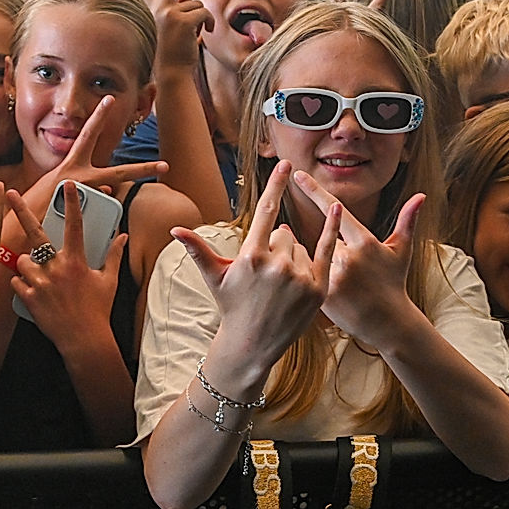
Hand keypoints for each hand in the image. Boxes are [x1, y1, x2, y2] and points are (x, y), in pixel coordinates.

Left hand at [7, 182, 127, 352]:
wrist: (84, 340)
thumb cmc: (98, 310)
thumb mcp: (109, 281)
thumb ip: (114, 256)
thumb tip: (122, 236)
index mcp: (76, 261)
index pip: (74, 225)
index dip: (71, 202)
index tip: (67, 183)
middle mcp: (57, 268)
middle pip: (36, 233)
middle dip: (22, 211)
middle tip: (12, 194)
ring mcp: (41, 283)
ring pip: (22, 260)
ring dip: (26, 263)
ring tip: (37, 273)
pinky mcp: (29, 298)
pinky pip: (16, 282)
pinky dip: (21, 283)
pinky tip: (31, 290)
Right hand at [118, 0, 213, 68]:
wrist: (171, 73)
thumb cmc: (173, 52)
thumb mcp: (175, 26)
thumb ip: (179, 6)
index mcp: (154, 8)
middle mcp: (160, 7)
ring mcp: (171, 12)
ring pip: (197, 4)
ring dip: (201, 19)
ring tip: (193, 36)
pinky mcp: (184, 20)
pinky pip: (204, 13)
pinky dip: (208, 25)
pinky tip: (200, 38)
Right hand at [176, 161, 339, 370]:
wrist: (252, 344)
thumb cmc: (231, 307)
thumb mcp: (215, 277)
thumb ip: (198, 250)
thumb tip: (174, 230)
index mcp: (251, 256)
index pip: (266, 212)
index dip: (275, 185)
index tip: (284, 163)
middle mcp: (276, 265)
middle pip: (284, 234)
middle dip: (277, 246)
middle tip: (267, 274)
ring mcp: (298, 277)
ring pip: (300, 246)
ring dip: (293, 257)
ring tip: (281, 285)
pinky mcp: (317, 289)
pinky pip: (324, 252)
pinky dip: (329, 231)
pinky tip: (334, 208)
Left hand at [292, 169, 421, 343]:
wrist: (386, 322)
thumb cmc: (393, 283)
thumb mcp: (401, 252)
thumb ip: (407, 221)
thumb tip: (421, 196)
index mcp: (364, 242)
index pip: (335, 210)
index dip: (315, 191)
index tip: (298, 175)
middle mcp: (347, 257)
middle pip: (322, 239)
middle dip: (331, 251)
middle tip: (351, 273)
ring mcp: (333, 276)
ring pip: (312, 257)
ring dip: (320, 265)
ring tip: (345, 284)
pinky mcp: (322, 294)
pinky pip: (306, 276)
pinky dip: (309, 278)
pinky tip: (328, 290)